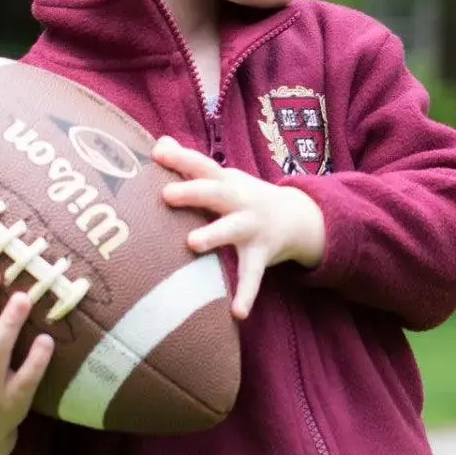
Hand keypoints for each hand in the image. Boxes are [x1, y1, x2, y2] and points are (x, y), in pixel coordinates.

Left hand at [152, 136, 325, 319]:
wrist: (297, 217)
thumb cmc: (244, 197)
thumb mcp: (223, 177)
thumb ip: (192, 165)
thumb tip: (159, 143)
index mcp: (227, 181)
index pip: (202, 165)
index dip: (181, 158)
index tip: (158, 153)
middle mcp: (240, 201)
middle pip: (216, 192)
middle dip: (194, 191)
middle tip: (167, 194)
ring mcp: (252, 228)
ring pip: (232, 230)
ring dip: (214, 235)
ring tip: (192, 243)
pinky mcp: (261, 254)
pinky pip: (253, 276)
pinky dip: (246, 294)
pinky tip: (237, 312)